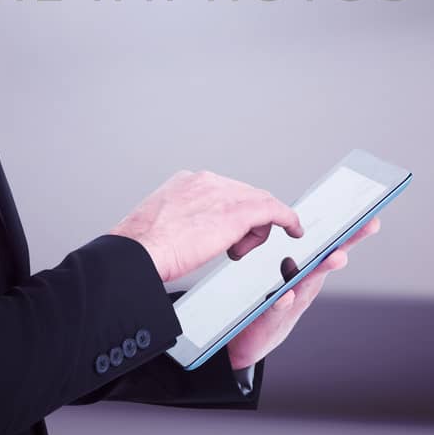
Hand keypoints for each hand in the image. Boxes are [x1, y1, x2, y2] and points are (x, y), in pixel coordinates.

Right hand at [110, 170, 303, 282]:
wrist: (137, 253)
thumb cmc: (141, 249)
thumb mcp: (158, 227)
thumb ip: (177, 222)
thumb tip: (181, 235)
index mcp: (184, 182)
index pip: (221, 192)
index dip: (228, 211)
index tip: (230, 228)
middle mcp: (205, 181)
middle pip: (241, 195)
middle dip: (243, 222)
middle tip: (234, 247)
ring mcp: (222, 192)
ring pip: (256, 203)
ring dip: (255, 229)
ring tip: (238, 251)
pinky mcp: (237, 211)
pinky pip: (274, 210)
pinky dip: (287, 219)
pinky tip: (295, 230)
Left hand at [226, 217, 381, 371]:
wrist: (253, 340)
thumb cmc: (273, 304)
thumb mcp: (288, 278)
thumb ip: (297, 256)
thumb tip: (301, 224)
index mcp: (309, 272)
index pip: (332, 248)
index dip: (351, 233)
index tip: (371, 217)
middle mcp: (306, 286)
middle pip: (328, 262)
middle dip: (346, 244)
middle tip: (366, 227)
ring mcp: (293, 303)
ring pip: (308, 283)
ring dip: (323, 270)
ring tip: (336, 257)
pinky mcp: (273, 318)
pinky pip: (278, 308)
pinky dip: (283, 301)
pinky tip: (286, 295)